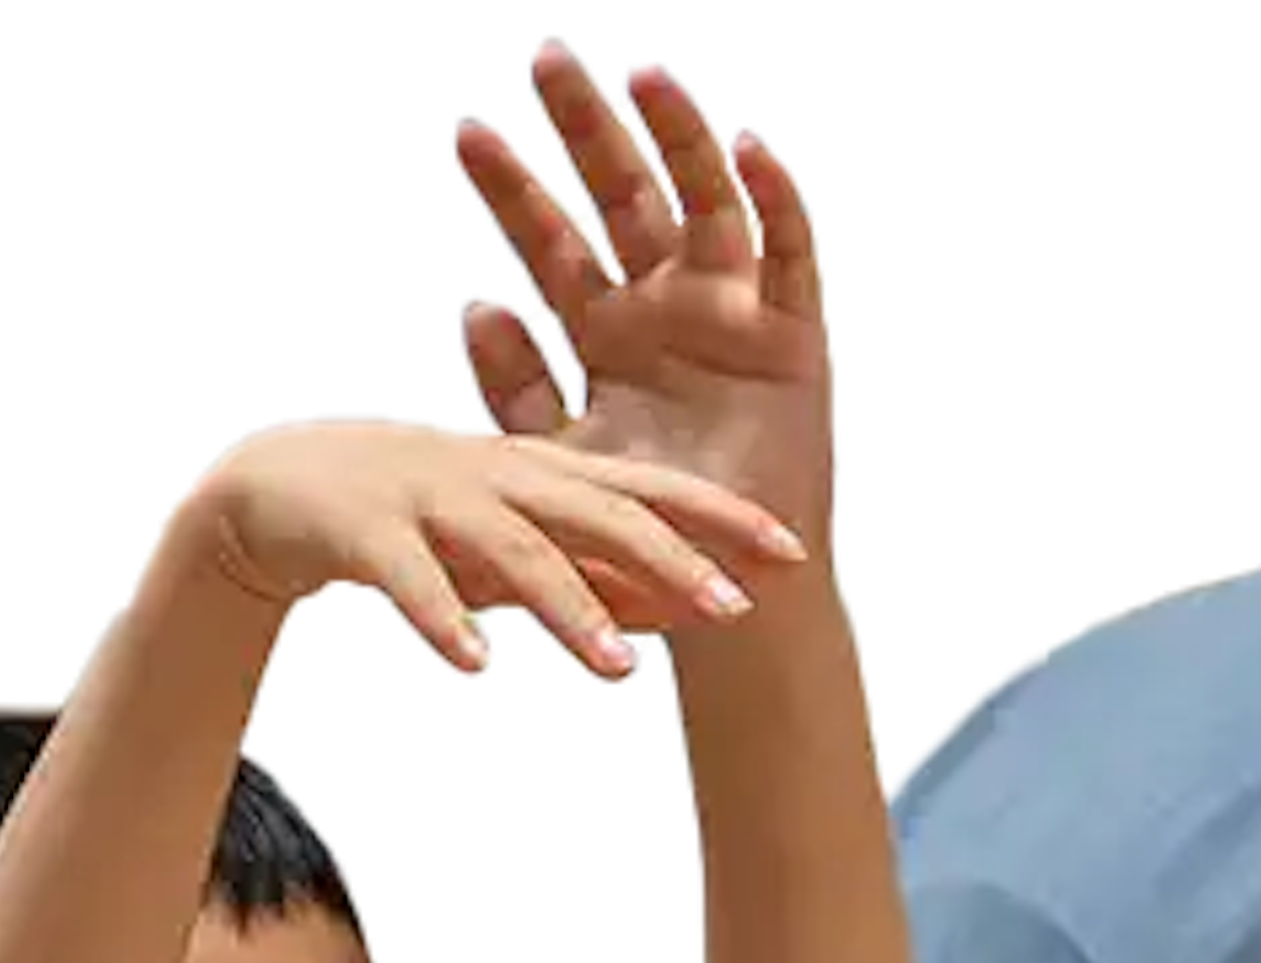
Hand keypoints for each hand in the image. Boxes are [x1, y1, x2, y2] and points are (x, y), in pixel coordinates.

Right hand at [185, 407, 808, 688]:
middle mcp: (496, 479)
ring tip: (621, 671)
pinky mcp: (364, 531)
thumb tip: (668, 617)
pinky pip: (408, 580)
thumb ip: (583, 576)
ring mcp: (430, 501)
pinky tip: (476, 665)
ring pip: (513, 553)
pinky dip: (442, 620)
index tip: (791, 554)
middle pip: (596, 517)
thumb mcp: (508, 547)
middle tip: (732, 610)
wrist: (274, 489)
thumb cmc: (414, 518)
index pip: (646, 493)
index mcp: (538, 478)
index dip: (718, 519)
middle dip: (669, 561)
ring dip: (570, 610)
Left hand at [451, 41, 841, 565]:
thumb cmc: (638, 546)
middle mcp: (665, 306)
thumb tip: (475, 304)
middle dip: (588, 128)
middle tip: (546, 58)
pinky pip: (790, 256)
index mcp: (604, 333)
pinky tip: (749, 148)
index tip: (464, 131)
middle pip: (623, 196)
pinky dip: (776, 200)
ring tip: (645, 76)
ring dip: (680, 137)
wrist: (727, 606)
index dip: (512, 189)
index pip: (551, 243)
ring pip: (704, 204)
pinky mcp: (796, 339)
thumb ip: (516, 394)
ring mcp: (732, 314)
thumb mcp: (559, 468)